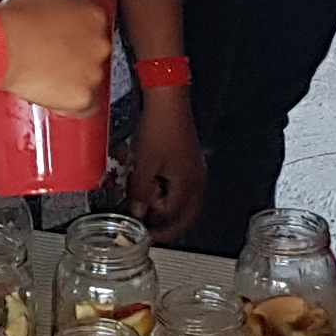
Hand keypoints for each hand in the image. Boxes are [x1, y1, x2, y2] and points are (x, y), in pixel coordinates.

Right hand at [0, 0, 112, 114]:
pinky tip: (58, 97)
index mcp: (95, 15)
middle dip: (76, 55)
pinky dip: (73, 105)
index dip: (75, 31)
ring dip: (74, 79)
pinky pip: (85, 107)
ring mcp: (93, 73)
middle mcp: (100, 44)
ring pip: (91, 80)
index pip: (94, 25)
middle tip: (53, 55)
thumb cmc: (17, 17)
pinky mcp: (81, 98)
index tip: (63, 36)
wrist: (0, 45)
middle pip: (95, 53)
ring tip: (48, 76)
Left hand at [128, 92, 203, 232]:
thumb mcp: (145, 164)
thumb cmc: (158, 129)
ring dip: (167, 208)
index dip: (152, 220)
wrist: (168, 101)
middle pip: (186, 215)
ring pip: (184, 201)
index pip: (171, 214)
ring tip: (146, 208)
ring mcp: (195, 170)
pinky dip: (168, 193)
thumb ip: (142, 193)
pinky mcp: (189, 161)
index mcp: (188, 184)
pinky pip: (181, 187)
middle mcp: (197, 180)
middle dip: (168, 226)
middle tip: (151, 234)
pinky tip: (153, 188)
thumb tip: (138, 213)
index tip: (139, 229)